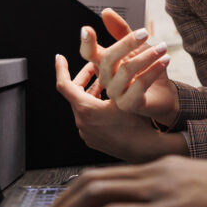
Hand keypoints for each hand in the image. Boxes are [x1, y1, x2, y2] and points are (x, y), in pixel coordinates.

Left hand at [54, 54, 186, 161]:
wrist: (145, 149)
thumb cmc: (137, 123)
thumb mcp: (126, 95)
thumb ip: (114, 76)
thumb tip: (110, 58)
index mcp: (86, 109)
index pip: (64, 85)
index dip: (61, 69)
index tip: (60, 58)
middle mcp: (82, 122)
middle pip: (75, 94)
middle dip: (84, 78)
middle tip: (94, 67)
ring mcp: (87, 132)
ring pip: (83, 106)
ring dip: (92, 92)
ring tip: (107, 83)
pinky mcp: (93, 139)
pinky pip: (89, 118)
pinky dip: (95, 107)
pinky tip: (110, 102)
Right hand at [80, 8, 176, 123]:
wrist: (165, 93)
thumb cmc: (147, 70)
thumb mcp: (137, 47)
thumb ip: (122, 31)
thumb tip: (106, 12)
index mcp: (105, 65)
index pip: (89, 54)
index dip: (86, 43)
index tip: (87, 29)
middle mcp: (106, 79)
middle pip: (108, 59)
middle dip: (127, 43)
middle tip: (145, 33)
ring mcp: (116, 94)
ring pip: (126, 70)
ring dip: (147, 56)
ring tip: (163, 47)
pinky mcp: (130, 104)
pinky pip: (140, 85)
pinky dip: (154, 70)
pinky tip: (165, 61)